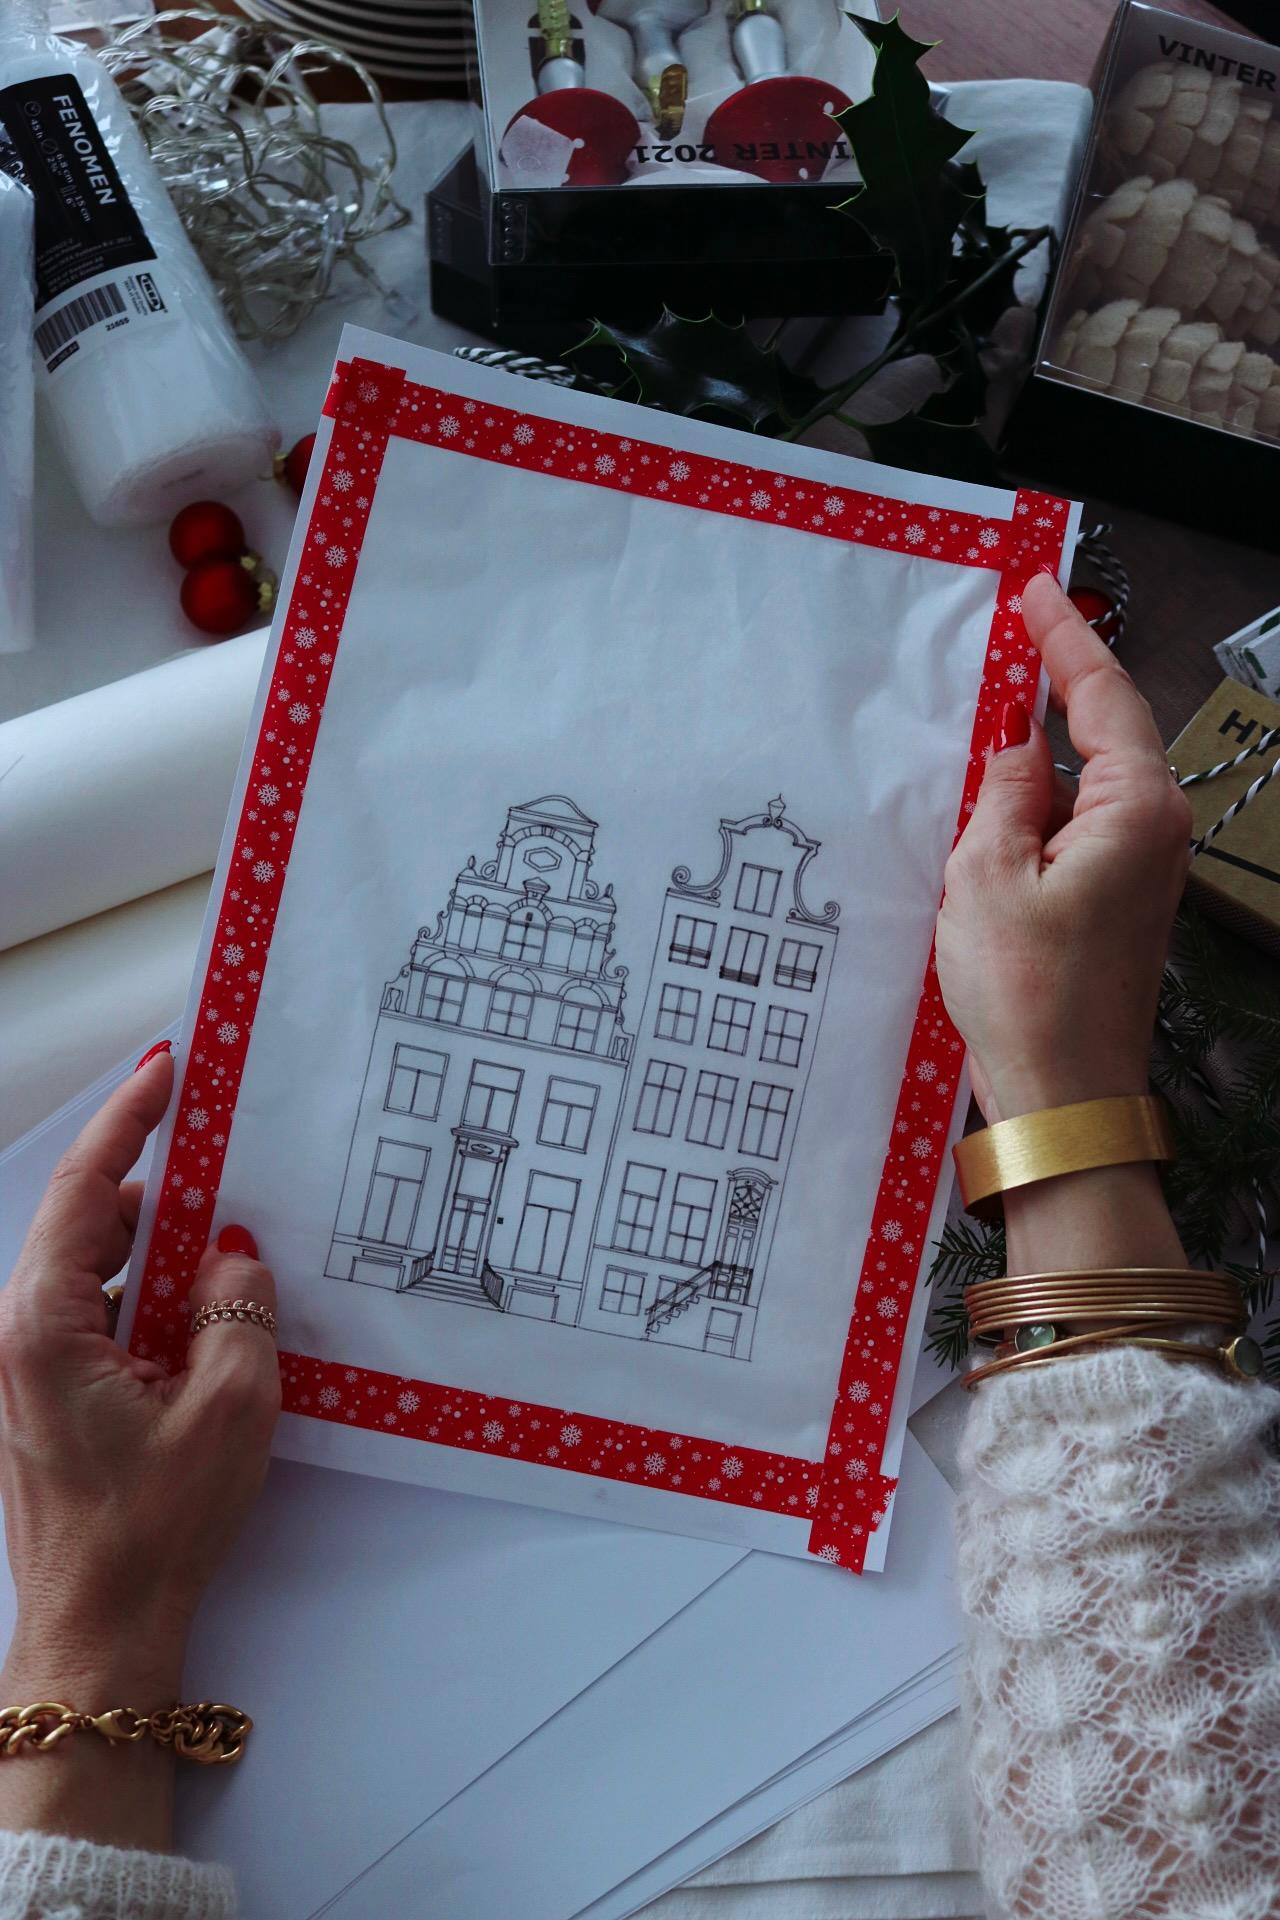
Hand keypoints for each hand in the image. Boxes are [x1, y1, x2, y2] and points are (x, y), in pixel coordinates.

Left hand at [0, 1050, 279, 1707]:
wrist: (98, 1628)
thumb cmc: (152, 1528)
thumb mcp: (229, 1405)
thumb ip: (238, 1309)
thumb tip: (233, 1252)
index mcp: (43, 1322)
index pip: (83, 1186)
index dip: (127, 1120)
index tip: (166, 1070)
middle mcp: (20, 1333)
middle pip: (85, 1219)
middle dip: (153, 1181)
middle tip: (220, 1149)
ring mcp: (29, 1366)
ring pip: (94, 1267)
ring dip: (154, 1244)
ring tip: (222, 1235)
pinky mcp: (49, 1395)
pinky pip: (99, 1311)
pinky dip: (146, 1292)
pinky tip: (201, 1308)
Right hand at [935, 569, 1191, 1124]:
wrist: (1062, 1100)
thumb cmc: (1027, 994)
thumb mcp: (987, 876)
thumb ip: (1004, 795)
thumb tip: (1017, 748)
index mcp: (1137, 811)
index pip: (1102, 696)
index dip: (1066, 637)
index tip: (1035, 587)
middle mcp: (1156, 833)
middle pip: (1110, 730)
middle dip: (1065, 675)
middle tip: (1020, 621)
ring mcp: (1142, 871)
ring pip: (1094, 780)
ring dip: (1049, 742)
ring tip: (998, 697)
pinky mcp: (1119, 904)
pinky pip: (1082, 825)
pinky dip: (1044, 798)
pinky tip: (1002, 791)